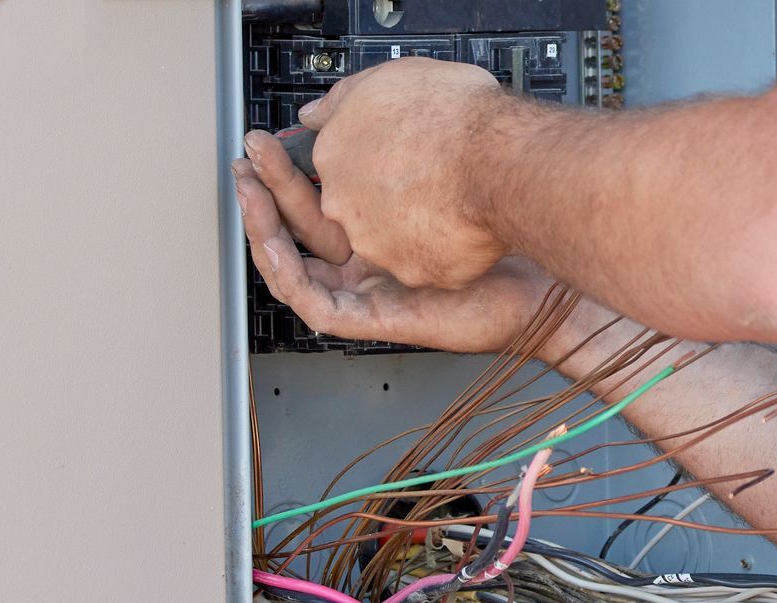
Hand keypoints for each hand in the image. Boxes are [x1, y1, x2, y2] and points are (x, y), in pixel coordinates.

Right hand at [235, 133, 548, 354]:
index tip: (272, 141)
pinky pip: (313, 302)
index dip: (288, 174)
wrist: (531, 265)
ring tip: (247, 192)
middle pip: (298, 230)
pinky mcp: (370, 318)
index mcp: (379, 228)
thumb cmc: (496, 217)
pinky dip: (286, 273)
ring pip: (295, 266)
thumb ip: (390, 143)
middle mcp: (367, 262)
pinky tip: (268, 241)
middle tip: (246, 159)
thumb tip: (358, 110)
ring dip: (265, 229)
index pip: (318, 202)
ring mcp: (366, 292)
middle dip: (266, 192)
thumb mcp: (432, 164)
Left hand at [298, 57, 516, 288]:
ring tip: (449, 197)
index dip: (372, 156)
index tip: (396, 151)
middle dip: (388, 193)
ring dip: (414, 221)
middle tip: (425, 175)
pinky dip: (443, 245)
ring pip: (390, 237)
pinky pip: (427, 261)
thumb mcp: (388, 77)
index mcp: (334, 156)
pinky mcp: (411, 271)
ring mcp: (375, 244)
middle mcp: (343, 206)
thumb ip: (343, 99)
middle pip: (359, 205)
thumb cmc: (451, 113)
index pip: (340, 163)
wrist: (496, 160)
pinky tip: (463, 222)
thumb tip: (313, 113)